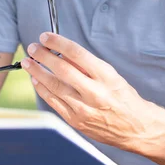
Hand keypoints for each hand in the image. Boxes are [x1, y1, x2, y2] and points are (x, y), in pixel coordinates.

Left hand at [21, 32, 153, 150]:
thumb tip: (62, 51)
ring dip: (37, 72)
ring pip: (54, 86)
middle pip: (62, 69)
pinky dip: (42, 90)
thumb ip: (87, 65)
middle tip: (33, 47)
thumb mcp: (111, 75)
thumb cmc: (123, 98)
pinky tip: (36, 80)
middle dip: (43, 56)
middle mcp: (94, 92)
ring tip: (28, 62)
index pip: (77, 54)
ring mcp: (84, 109)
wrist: (136, 128)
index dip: (58, 43)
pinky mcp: (76, 122)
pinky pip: (54, 102)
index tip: (46, 36)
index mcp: (106, 76)